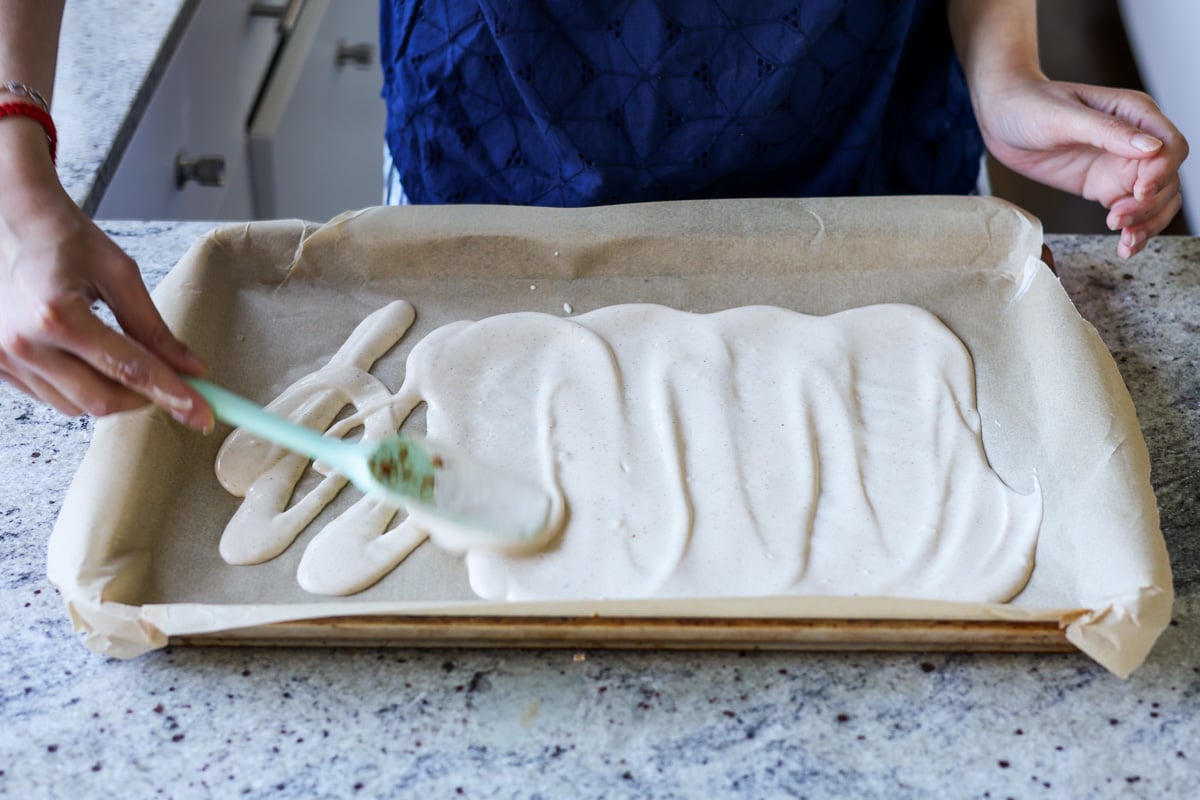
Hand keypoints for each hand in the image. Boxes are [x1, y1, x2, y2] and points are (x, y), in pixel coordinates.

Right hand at [0, 128, 212, 428]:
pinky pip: (49, 398)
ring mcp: (4, 356)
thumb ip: (154, 328)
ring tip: (124, 360)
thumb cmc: (59, 236)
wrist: (9, 219)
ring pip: (75, 406)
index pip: (129, 370)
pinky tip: (91, 362)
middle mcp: (25, 342)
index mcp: (58, 315)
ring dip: (112, 394)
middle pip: (102, 399)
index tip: (201, 413)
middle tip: (170, 382)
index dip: (172, 394)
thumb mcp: (119, 274)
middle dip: (144, 397)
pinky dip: (80, 389)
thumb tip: (190, 367)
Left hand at [976, 75, 1187, 257]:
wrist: (1001, 116)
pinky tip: (1125, 246)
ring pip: (1155, 199)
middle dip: (1151, 204)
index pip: (1171, 146)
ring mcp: (1121, 166)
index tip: (1139, 190)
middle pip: (1168, 178)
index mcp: (1135, 113)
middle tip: (1118, 219)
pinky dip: (1133, 229)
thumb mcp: (1064, 116)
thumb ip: (1108, 132)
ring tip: (1126, 242)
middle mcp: (1136, 141)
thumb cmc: (1031, 105)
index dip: (1163, 171)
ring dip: (1148, 222)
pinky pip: (1130, 210)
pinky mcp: (1104, 186)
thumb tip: (1151, 148)